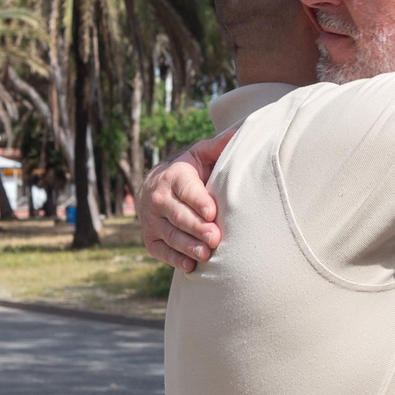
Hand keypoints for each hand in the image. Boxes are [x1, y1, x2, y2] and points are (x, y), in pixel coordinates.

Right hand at [139, 129, 233, 271]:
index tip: (212, 212)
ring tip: (207, 254)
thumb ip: (220, 145)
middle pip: (179, 216)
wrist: (153, 188)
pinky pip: (162, 252)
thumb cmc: (188, 171)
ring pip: (171, 235)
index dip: (198, 201)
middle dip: (197, 228)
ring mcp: (152, 221)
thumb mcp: (201, 154)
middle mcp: (158, 198)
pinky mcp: (150, 240)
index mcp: (174, 176)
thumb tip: (244, 129)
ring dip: (189, 246)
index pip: (186, 189)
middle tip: (215, 237)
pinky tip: (191, 266)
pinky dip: (176, 260)